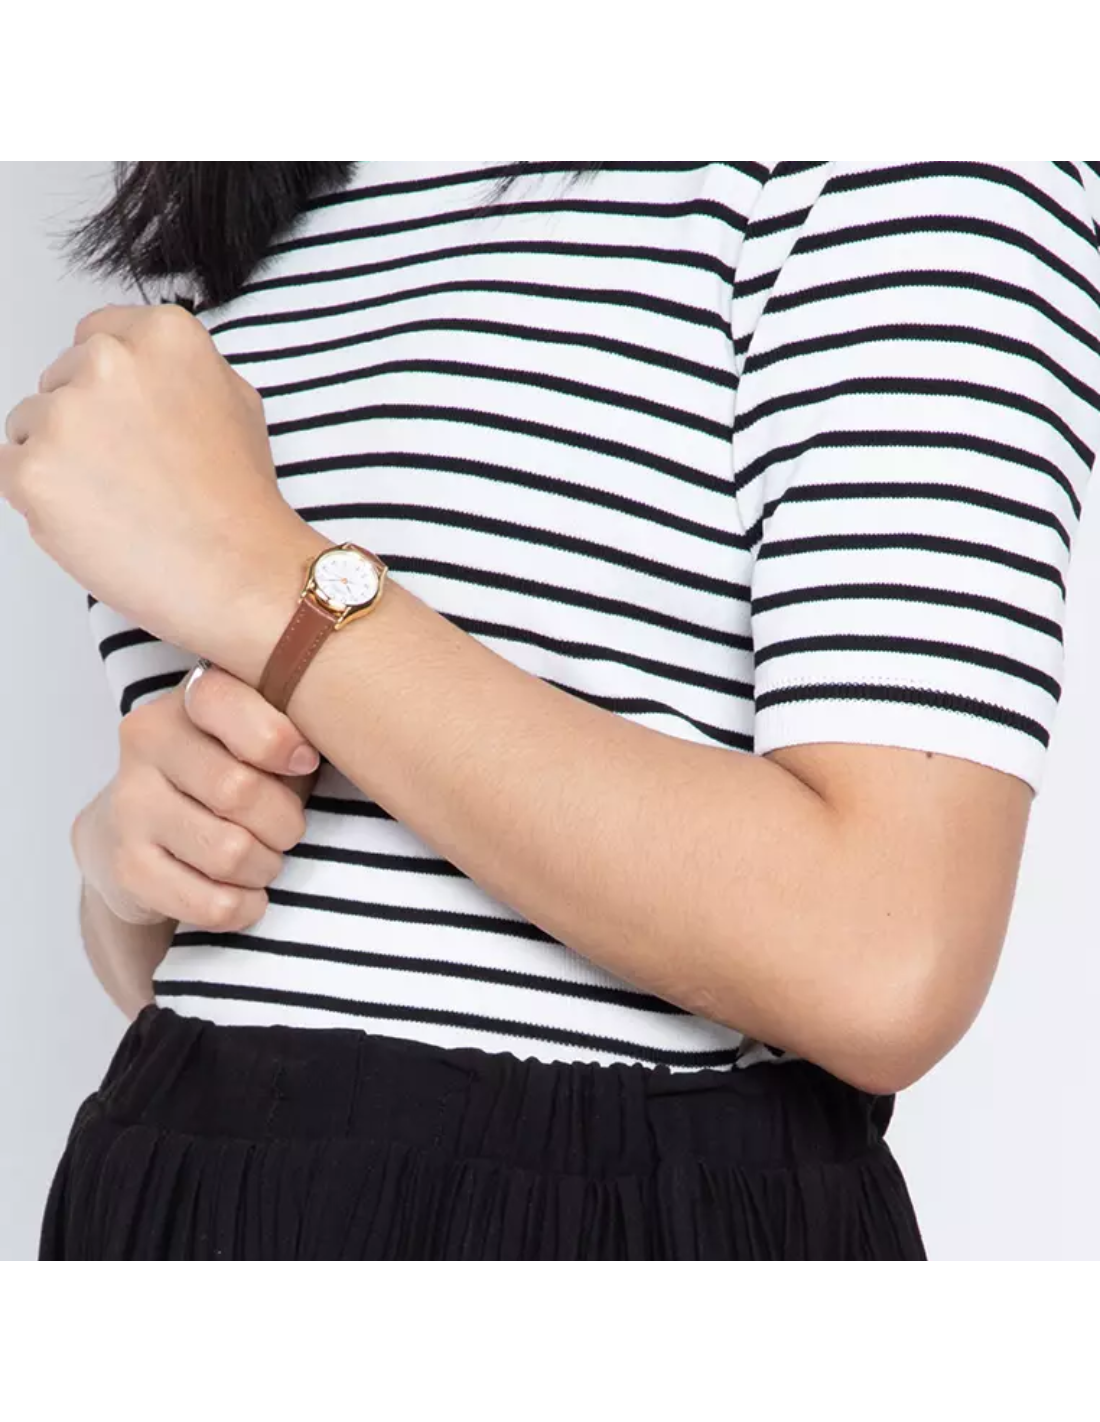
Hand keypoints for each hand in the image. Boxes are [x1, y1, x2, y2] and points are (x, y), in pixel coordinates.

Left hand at [0, 302, 315, 658]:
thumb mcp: (238, 404)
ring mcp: (65, 416)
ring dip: (60, 462)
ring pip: (29, 427)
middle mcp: (108, 362)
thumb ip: (178, 373)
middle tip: (129, 474)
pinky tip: (96, 521)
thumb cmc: (241, 505)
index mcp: (162, 337)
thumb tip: (144, 376)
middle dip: (82, 424)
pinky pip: (11, 473)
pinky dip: (44, 501)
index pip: (93, 337)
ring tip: (118, 502)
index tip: (123, 420)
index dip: (107, 388)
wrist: (239, 573)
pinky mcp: (33, 471)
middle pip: (58, 382)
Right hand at [72, 665, 320, 932]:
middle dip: (284, 823)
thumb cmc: (229, 774)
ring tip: (263, 861)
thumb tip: (310, 757)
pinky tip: (242, 896)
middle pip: (239, 791)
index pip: (228, 704)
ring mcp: (129, 804)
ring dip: (265, 867)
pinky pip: (210, 903)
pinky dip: (243, 907)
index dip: (281, 741)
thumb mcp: (262, 737)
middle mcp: (146, 741)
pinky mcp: (127, 867)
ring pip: (229, 852)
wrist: (133, 832)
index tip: (304, 763)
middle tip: (286, 830)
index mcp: (189, 698)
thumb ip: (294, 725)